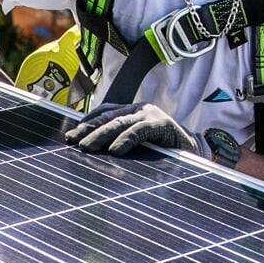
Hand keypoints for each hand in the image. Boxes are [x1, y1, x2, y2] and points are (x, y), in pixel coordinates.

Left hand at [64, 102, 200, 156]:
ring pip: (119, 123)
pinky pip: (139, 131)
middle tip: (71, 141)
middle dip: (87, 129)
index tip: (69, 135)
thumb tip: (89, 153)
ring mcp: (150, 114)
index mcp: (130, 111)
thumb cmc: (162, 150)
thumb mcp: (136, 145)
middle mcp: (138, 109)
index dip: (86, 123)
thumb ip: (118, 143)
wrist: (194, 151)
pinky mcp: (162, 124)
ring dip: (100, 136)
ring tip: (86, 147)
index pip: (103, 113)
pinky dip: (126, 140)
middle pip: (107, 118)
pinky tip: (115, 151)